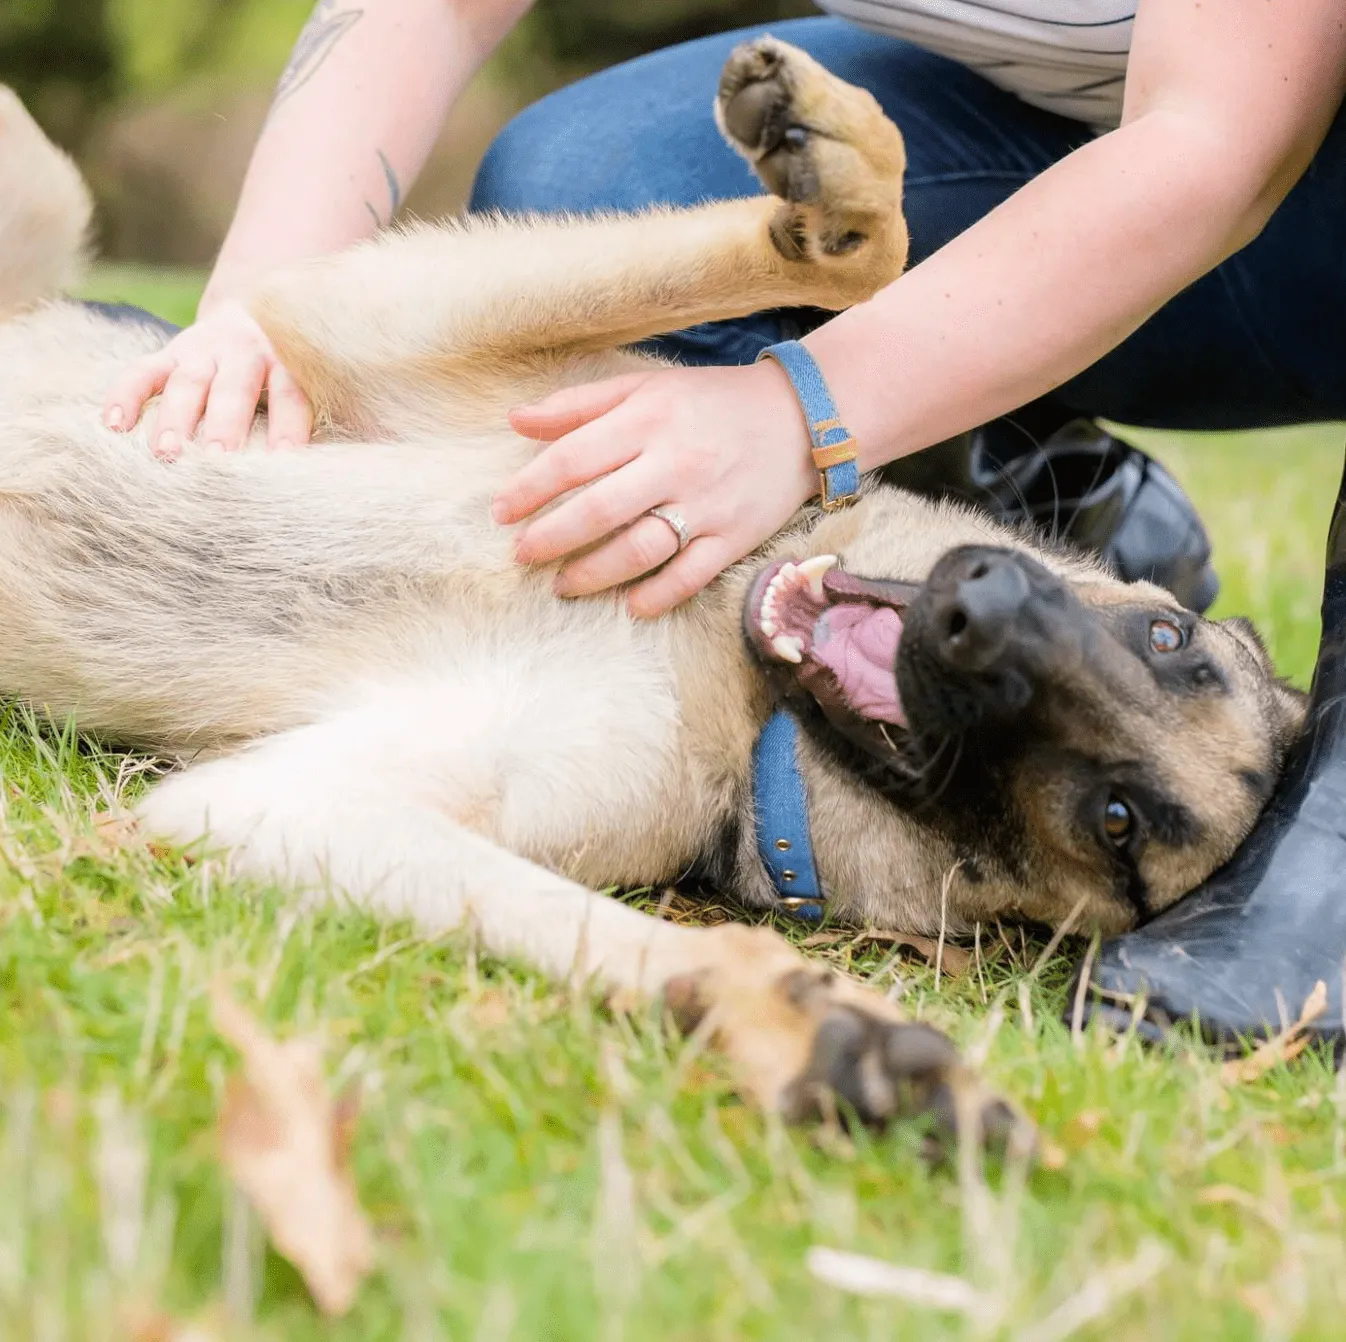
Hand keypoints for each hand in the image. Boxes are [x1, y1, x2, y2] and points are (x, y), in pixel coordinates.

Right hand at [102, 298, 312, 457]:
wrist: (255, 314)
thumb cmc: (287, 371)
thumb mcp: (309, 382)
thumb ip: (315, 415)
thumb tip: (352, 458)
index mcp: (286, 362)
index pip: (289, 395)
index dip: (288, 427)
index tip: (285, 461)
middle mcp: (244, 352)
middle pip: (233, 389)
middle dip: (224, 424)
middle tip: (218, 459)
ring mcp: (202, 351)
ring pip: (186, 383)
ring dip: (175, 418)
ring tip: (166, 454)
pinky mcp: (168, 353)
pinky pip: (142, 372)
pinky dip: (125, 396)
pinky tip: (114, 426)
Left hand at [493, 361, 816, 616]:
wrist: (803, 418)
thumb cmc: (711, 402)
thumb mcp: (647, 387)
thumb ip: (580, 405)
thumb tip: (516, 420)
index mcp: (649, 419)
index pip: (573, 459)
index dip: (530, 489)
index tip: (501, 512)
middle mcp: (675, 462)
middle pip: (599, 510)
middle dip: (551, 538)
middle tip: (523, 554)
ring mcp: (707, 504)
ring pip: (640, 550)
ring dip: (593, 573)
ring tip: (563, 585)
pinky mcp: (735, 537)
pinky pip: (690, 576)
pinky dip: (656, 596)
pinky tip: (629, 605)